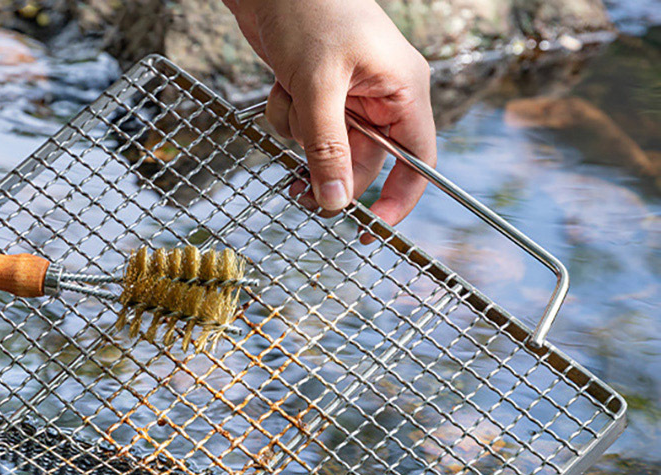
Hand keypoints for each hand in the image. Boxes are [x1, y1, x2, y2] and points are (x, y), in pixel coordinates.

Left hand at [226, 0, 435, 225]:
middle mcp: (380, 96)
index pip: (416, 160)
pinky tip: (280, 86)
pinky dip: (285, 116)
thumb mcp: (318, 85)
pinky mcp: (318, 92)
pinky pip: (302, 129)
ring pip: (325, 148)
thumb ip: (326, 148)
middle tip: (298, 189)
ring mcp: (348, 96)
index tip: (369, 230)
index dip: (397, 199)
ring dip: (298, 135)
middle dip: (327, 170)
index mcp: (403, 89)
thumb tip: (335, 201)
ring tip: (290, 96)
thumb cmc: (310, 9)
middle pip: (361, 162)